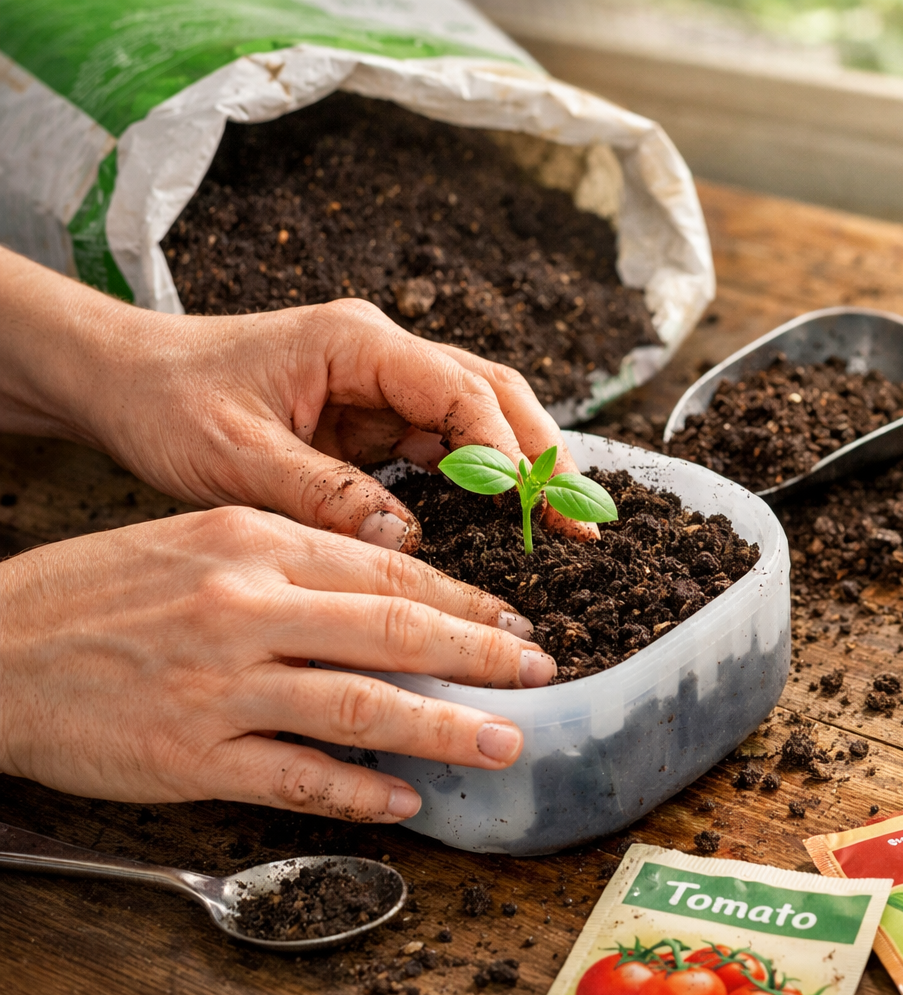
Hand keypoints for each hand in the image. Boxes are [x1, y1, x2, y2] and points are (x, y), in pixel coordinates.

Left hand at [0, 247, 594, 550]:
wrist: (122, 381)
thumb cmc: (168, 402)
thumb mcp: (235, 457)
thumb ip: (323, 497)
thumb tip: (407, 547)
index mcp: (357, 342)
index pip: (458, 390)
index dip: (504, 449)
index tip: (534, 504)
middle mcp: (383, 354)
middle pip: (491, 395)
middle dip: (542, 454)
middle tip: (582, 518)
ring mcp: (383, 384)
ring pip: (480, 418)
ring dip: (524, 468)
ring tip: (566, 523)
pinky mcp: (374, 416)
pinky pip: (445, 445)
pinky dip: (483, 479)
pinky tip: (510, 517)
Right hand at [0, 508, 556, 820]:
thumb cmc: (98, 592)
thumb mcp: (198, 541)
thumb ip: (293, 561)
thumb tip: (389, 592)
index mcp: (254, 544)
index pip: (388, 571)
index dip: (464, 599)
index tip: (515, 617)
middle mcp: (247, 607)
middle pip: (394, 631)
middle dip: (482, 654)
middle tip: (541, 672)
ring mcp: (221, 684)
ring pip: (362, 706)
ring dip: (446, 728)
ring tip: (504, 742)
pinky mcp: (193, 755)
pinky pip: (299, 777)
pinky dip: (361, 789)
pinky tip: (407, 798)